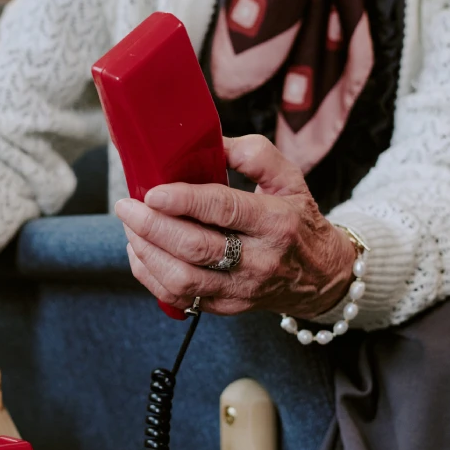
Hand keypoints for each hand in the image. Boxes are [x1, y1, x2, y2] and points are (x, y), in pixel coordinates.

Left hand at [115, 135, 356, 317]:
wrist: (322, 276)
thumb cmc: (297, 219)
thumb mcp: (289, 179)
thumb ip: (253, 154)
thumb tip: (209, 142)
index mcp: (276, 221)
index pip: (224, 209)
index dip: (184, 200)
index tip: (153, 192)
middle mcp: (260, 259)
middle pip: (195, 248)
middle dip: (152, 226)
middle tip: (128, 206)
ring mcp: (241, 288)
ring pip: (182, 279)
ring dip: (147, 252)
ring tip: (132, 227)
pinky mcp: (226, 307)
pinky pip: (179, 297)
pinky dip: (151, 276)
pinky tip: (141, 253)